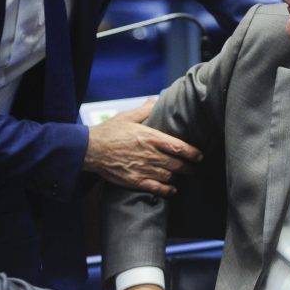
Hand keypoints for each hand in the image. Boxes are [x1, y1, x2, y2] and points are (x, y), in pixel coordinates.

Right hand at [85, 99, 201, 196]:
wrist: (90, 149)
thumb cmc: (109, 131)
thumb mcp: (128, 116)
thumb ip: (145, 109)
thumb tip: (156, 99)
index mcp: (150, 138)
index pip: (179, 147)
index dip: (193, 153)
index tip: (199, 155)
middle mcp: (150, 154)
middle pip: (177, 164)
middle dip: (189, 167)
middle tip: (194, 168)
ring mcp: (143, 169)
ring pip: (169, 176)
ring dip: (177, 176)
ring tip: (181, 175)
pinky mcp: (135, 181)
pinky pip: (156, 188)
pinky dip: (167, 190)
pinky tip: (171, 189)